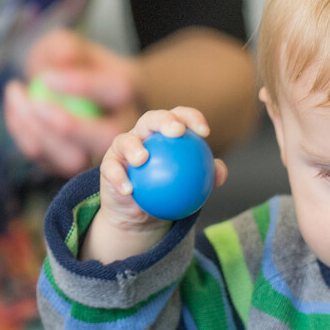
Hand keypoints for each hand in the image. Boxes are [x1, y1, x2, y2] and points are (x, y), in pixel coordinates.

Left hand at [3, 29, 140, 176]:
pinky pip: (46, 160)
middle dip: (67, 126)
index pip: (115, 91)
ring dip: (37, 131)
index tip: (46, 77)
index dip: (80, 86)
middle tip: (34, 102)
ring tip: (16, 94)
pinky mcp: (71, 164)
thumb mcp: (74, 47)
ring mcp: (97, 152)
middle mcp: (121, 128)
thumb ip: (67, 46)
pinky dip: (24, 134)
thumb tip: (60, 59)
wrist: (84, 96)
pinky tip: (17, 109)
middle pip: (103, 138)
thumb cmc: (79, 66)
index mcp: (127, 92)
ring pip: (72, 158)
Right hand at [82, 107, 227, 262]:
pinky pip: (111, 170)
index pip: (181, 116)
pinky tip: (128, 190)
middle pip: (152, 118)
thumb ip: (207, 176)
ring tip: (143, 159)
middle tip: (176, 132)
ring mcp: (124, 147)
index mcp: (167, 132)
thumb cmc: (172, 191)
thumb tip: (221, 172)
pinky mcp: (108, 165)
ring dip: (134, 147)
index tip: (204, 132)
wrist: (142, 212)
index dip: (192, 117)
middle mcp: (144, 133)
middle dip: (164, 120)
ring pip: (126, 140)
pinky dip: (119, 179)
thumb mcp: (191, 185)